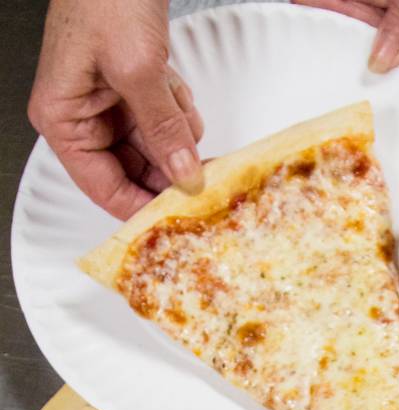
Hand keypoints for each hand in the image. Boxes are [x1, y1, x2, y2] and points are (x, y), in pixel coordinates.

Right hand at [29, 0, 203, 219]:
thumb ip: (163, 129)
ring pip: (156, 147)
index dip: (143, 207)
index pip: (104, 188)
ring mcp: (109, 103)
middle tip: (202, 172)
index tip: (179, 219)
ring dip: (176, 131)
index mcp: (63, 118)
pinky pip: (164, 122)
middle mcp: (83, 115)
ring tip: (175, 100)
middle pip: (135, 171)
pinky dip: (178, 109)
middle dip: (169, 164)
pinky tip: (173, 85)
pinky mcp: (133, 89)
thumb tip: (184, 175)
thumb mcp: (137, 69)